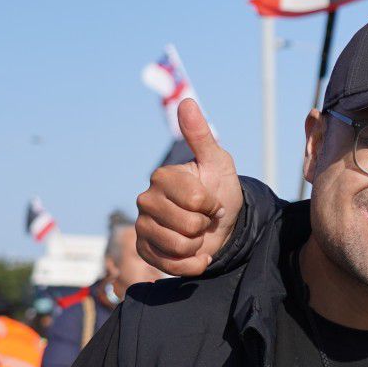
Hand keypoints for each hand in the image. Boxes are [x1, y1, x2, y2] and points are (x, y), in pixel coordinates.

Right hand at [136, 99, 241, 276]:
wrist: (223, 224)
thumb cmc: (220, 190)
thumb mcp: (217, 162)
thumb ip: (200, 135)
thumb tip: (186, 101)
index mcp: (162, 177)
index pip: (194, 199)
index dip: (211, 203)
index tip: (212, 199)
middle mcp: (146, 200)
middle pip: (187, 225)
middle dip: (206, 225)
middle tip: (205, 218)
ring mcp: (144, 226)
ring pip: (178, 246)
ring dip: (199, 244)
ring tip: (199, 234)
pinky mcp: (146, 250)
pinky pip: (169, 265)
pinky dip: (192, 265)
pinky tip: (198, 255)